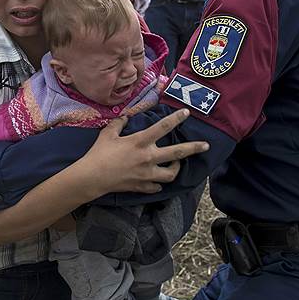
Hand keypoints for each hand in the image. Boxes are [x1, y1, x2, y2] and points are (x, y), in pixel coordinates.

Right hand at [76, 109, 208, 196]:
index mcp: (140, 142)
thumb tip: (125, 116)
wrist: (92, 177)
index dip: (176, 119)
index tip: (186, 113)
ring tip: (177, 165)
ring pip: (171, 174)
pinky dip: (158, 183)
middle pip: (177, 153)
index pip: (163, 127)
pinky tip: (156, 180)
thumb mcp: (108, 133)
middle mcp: (148, 157)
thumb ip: (119, 123)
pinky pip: (157, 186)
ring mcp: (147, 174)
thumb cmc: (99, 153)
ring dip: (176, 169)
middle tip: (206, 146)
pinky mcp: (142, 186)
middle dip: (193, 148)